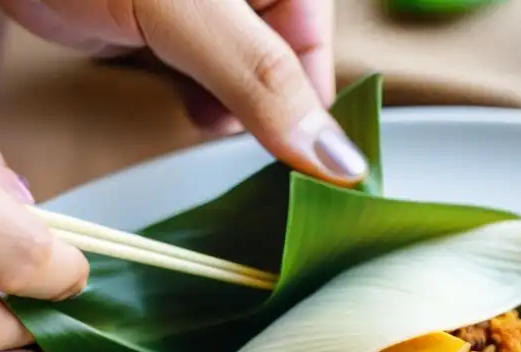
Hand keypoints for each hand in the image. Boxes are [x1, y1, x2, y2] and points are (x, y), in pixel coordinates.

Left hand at [0, 0, 368, 185]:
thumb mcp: (186, 11)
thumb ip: (262, 80)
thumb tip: (338, 162)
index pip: (318, 63)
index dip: (303, 120)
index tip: (283, 167)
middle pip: (288, 76)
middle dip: (257, 111)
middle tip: (216, 113)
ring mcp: (220, 11)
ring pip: (250, 83)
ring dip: (228, 110)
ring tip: (194, 101)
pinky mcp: (181, 24)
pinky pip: (214, 76)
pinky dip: (201, 97)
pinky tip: (184, 98)